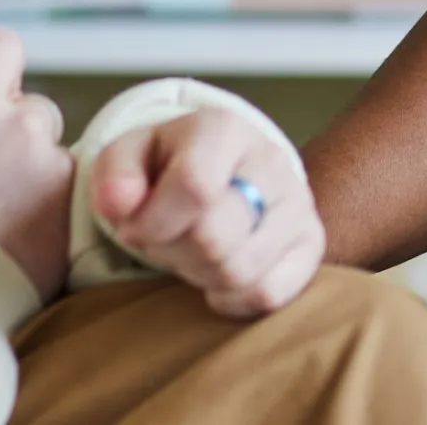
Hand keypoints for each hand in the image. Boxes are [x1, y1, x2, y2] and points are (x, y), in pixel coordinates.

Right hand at [0, 29, 76, 297]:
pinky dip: (45, 204)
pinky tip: (12, 234)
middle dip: (9, 129)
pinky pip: (64, 188)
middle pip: (30, 104)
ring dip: (30, 169)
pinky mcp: (74, 209)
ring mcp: (55, 168)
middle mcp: (24, 126)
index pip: (1, 44)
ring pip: (49, 149)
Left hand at [93, 108, 323, 317]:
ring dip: (200, 274)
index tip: (134, 228)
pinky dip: (232, 297)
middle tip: (165, 239)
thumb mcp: (129, 157)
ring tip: (190, 252)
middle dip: (173, 250)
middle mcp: (271, 161)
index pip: (195, 186)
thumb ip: (114, 176)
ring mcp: (299, 204)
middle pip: (215, 238)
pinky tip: (218, 275)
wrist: (222, 171)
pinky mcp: (311, 244)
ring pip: (240, 271)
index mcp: (224, 129)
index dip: (154, 221)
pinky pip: (268, 294)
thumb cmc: (167, 167)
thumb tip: (119, 204)